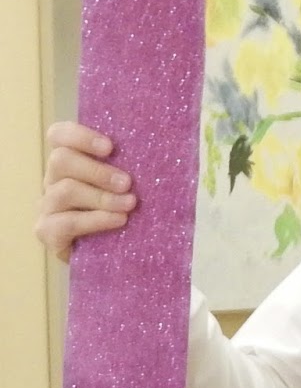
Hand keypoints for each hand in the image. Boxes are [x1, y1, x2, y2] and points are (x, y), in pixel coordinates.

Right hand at [36, 122, 136, 261]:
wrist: (109, 252)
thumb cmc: (122, 208)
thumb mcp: (126, 184)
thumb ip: (131, 166)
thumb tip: (166, 150)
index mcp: (70, 161)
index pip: (59, 135)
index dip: (80, 136)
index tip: (110, 147)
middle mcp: (54, 179)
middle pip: (61, 160)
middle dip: (97, 170)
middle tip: (127, 182)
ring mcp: (48, 205)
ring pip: (65, 191)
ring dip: (102, 197)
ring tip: (130, 204)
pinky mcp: (47, 231)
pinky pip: (66, 222)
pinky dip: (96, 220)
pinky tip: (119, 220)